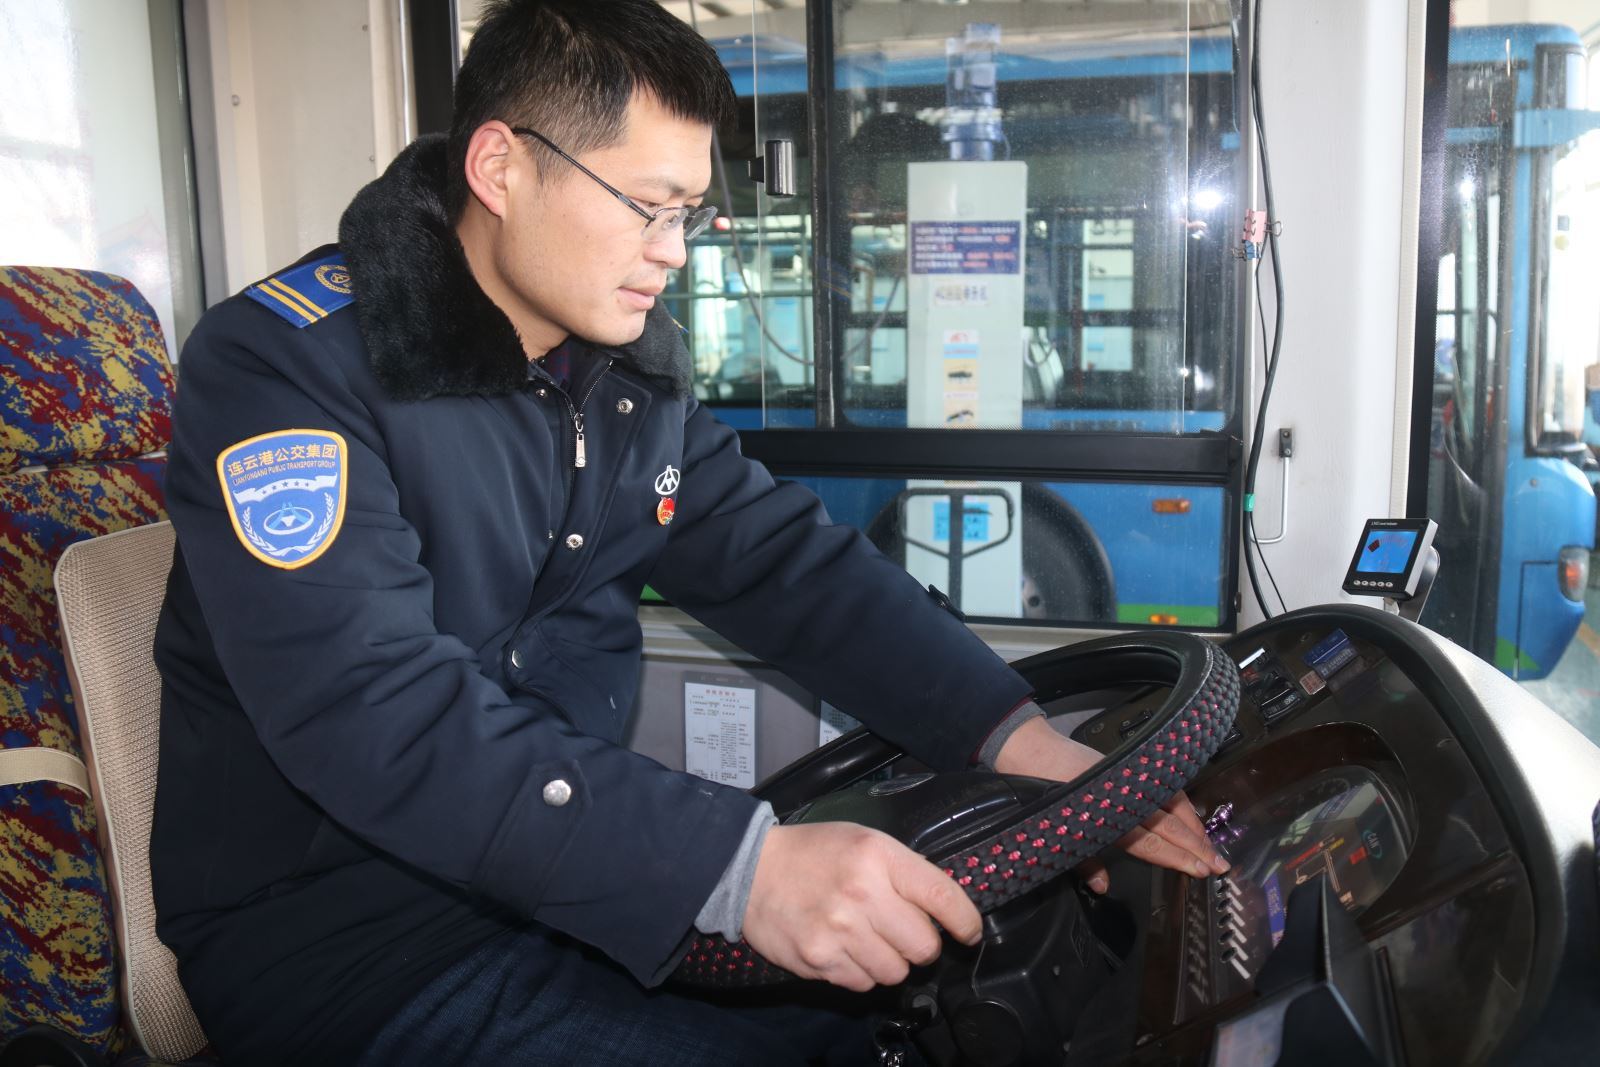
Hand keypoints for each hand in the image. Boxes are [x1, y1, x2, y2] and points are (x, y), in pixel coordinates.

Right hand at [742, 822, 981, 991]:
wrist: (751, 870)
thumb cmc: (815, 853)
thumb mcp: (865, 841)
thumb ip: (904, 870)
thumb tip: (945, 908)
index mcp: (879, 856)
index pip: (942, 896)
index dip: (965, 921)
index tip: (969, 932)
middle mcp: (862, 893)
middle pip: (924, 946)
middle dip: (920, 945)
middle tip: (903, 933)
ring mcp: (839, 930)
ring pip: (895, 973)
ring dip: (889, 962)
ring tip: (867, 939)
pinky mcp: (819, 960)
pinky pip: (862, 985)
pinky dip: (860, 973)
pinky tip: (844, 949)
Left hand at [992, 716, 1227, 891]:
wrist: (1033, 754)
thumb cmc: (1042, 797)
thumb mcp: (1058, 837)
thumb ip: (1084, 863)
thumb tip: (1103, 886)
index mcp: (1107, 822)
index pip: (1153, 846)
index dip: (1181, 859)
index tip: (1204, 870)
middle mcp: (1123, 802)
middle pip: (1170, 827)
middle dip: (1198, 846)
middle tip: (1221, 864)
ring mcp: (1128, 782)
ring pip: (1171, 805)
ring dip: (1194, 824)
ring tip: (1209, 843)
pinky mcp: (1127, 767)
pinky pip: (1162, 786)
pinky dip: (1180, 799)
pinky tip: (1189, 811)